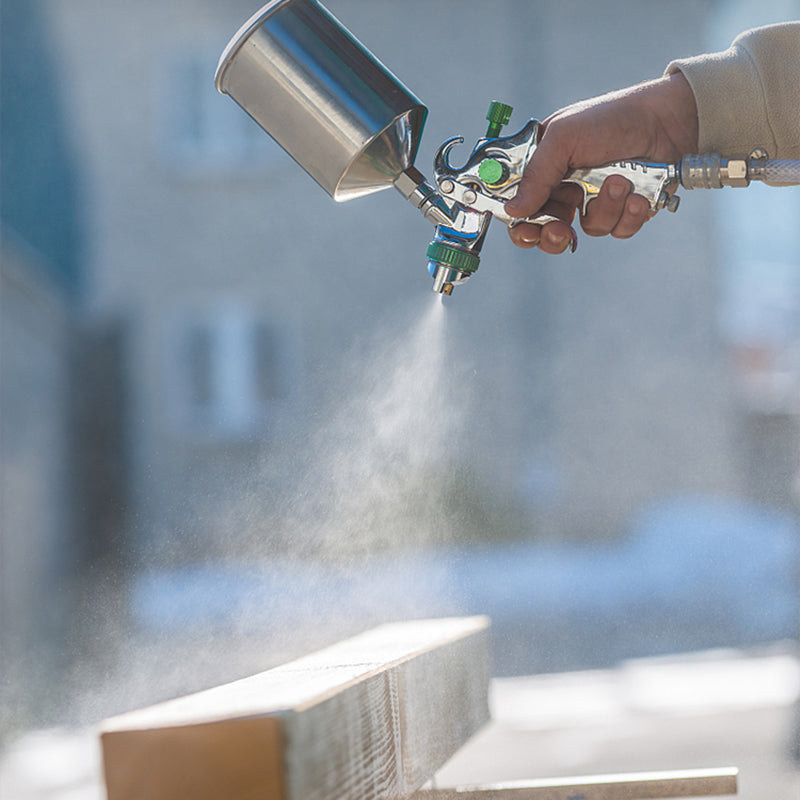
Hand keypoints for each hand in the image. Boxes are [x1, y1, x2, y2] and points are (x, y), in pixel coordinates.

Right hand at [505, 72, 698, 252]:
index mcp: (544, 166)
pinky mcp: (622, 211)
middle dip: (551, 235)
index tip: (524, 228)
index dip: (517, 220)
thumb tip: (512, 210)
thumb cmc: (613, 118)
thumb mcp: (565, 137)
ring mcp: (593, 200)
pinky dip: (628, 215)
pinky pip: (616, 230)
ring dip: (603, 210)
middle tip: (559, 231)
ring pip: (585, 230)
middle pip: (544, 228)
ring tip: (620, 183)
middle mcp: (565, 186)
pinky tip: (638, 195)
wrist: (669, 120)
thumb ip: (536, 175)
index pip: (518, 203)